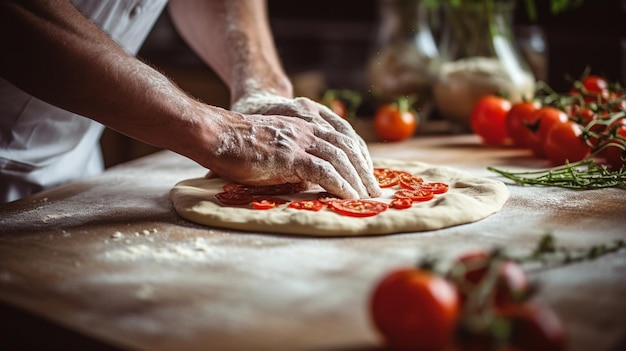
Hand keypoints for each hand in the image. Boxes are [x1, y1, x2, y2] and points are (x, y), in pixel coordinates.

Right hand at [205, 105, 381, 198]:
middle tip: (375, 190)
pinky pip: (324, 171)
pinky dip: (340, 185)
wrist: (217, 136)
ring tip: (367, 197)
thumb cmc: (238, 147)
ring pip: (340, 158)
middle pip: (347, 147)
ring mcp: (299, 141)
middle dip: (364, 170)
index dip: (358, 157)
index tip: (366, 176)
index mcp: (303, 127)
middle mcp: (306, 131)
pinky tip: (350, 197)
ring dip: (357, 180)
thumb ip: (293, 161)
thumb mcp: (273, 150)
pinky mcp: (290, 156)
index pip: (341, 139)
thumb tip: (306, 183)